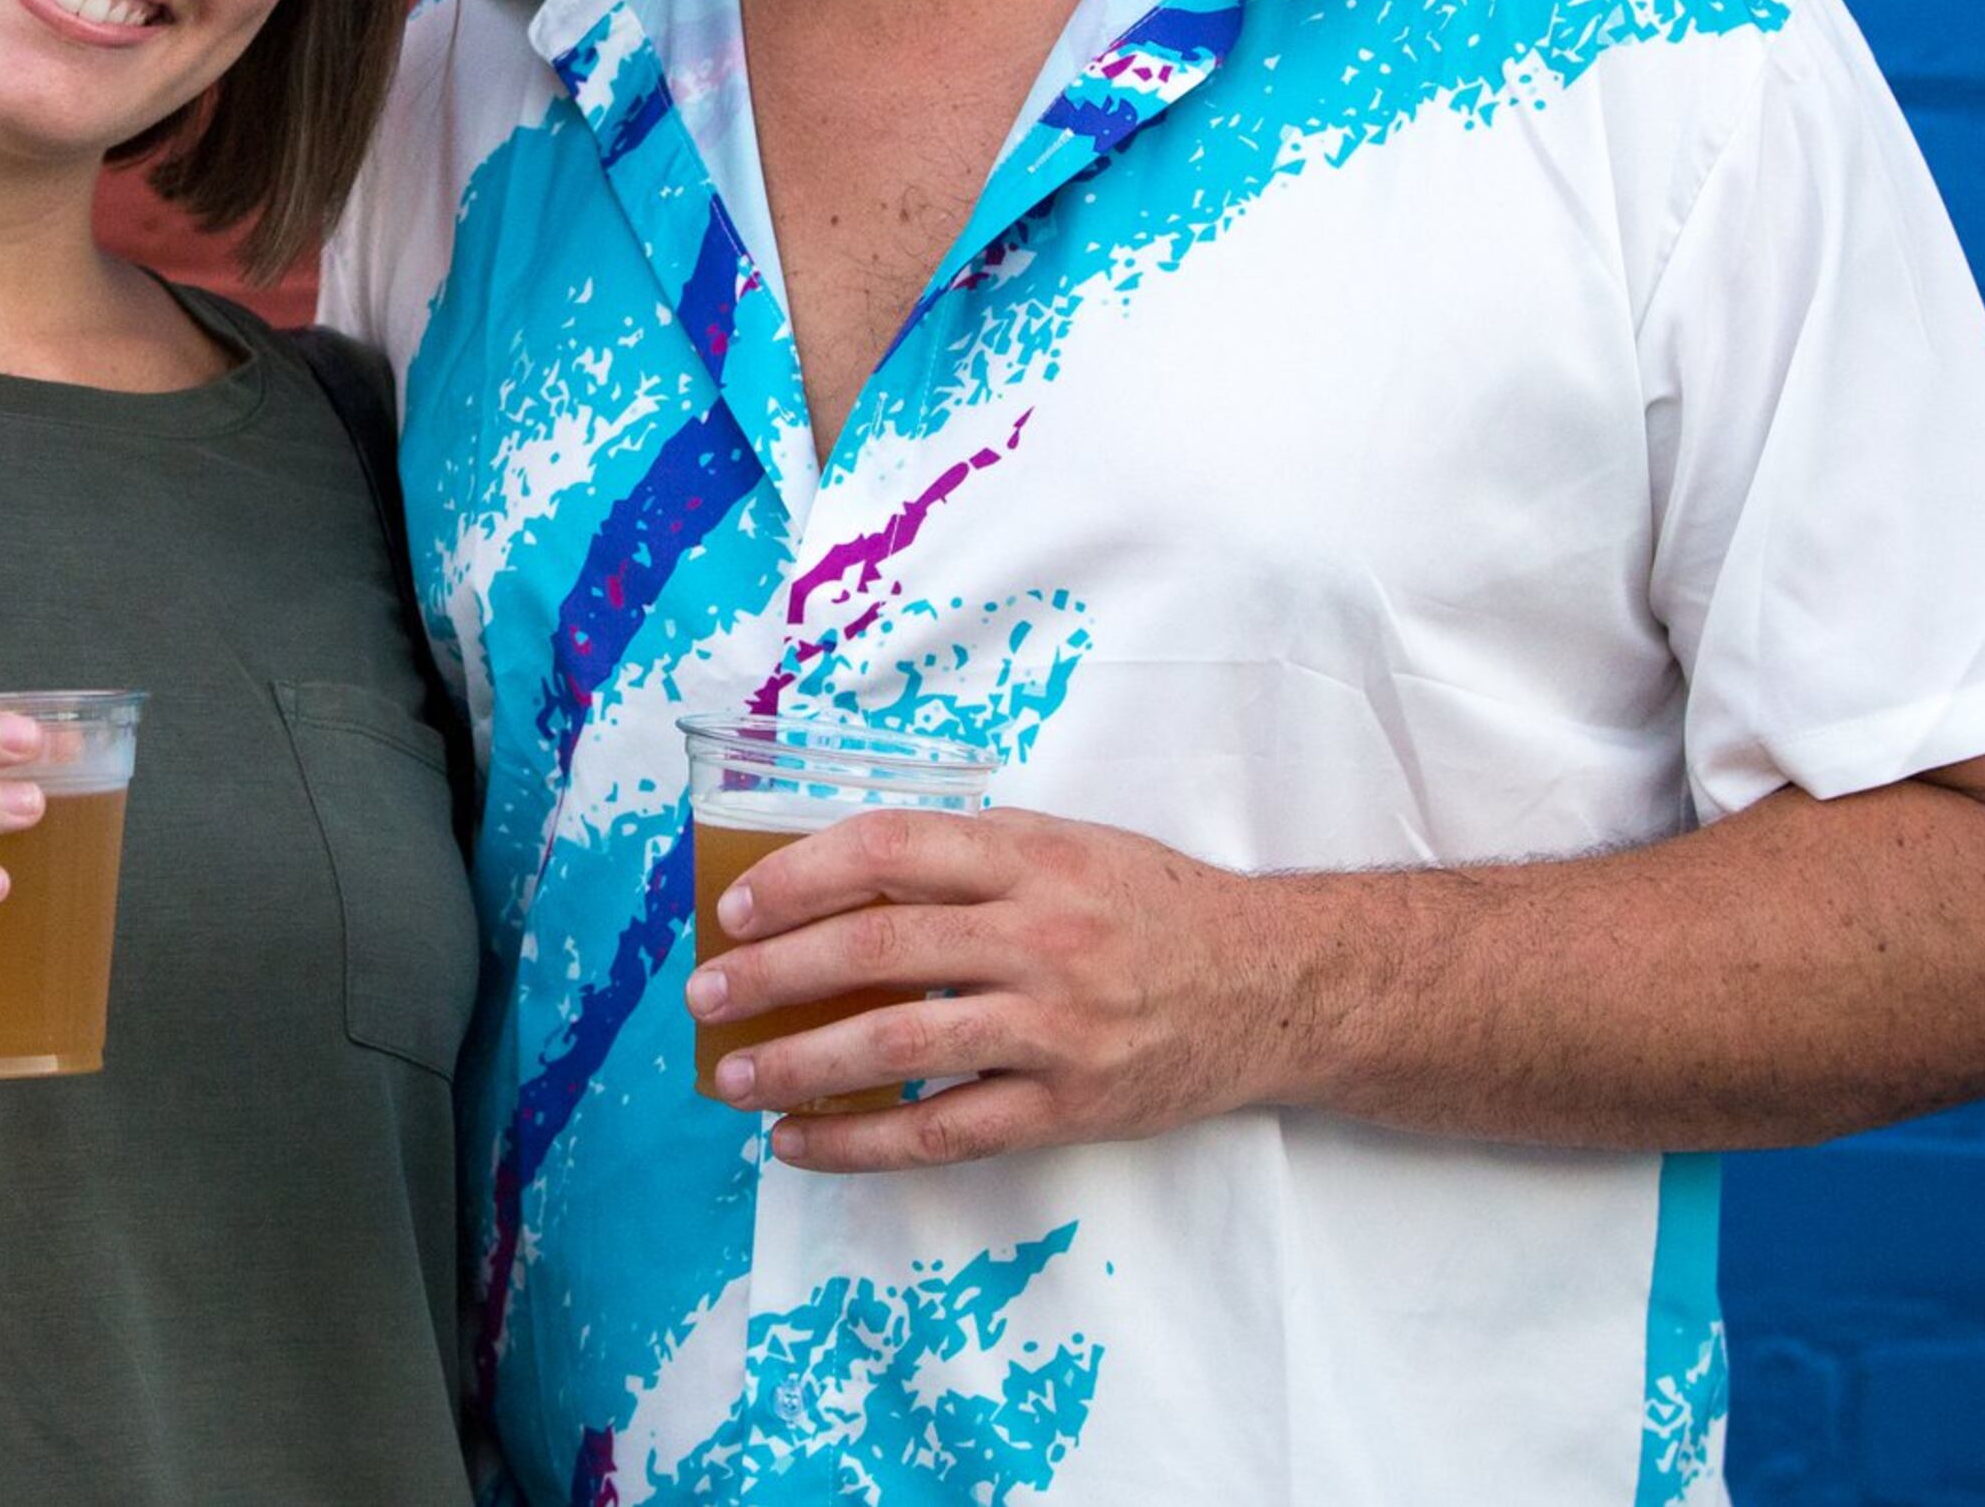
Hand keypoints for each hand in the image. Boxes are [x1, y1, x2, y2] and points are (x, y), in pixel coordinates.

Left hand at [684, 805, 1298, 1170]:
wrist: (1278, 985)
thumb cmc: (1153, 907)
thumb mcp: (1068, 845)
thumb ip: (969, 856)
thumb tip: (833, 879)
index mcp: (1031, 854)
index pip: (890, 850)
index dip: (801, 875)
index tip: (737, 907)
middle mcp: (1040, 933)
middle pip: (878, 946)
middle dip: (774, 971)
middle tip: (706, 994)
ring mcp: (1056, 1025)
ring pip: (898, 1042)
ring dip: (799, 1061)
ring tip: (732, 1076)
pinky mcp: (1069, 1104)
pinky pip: (943, 1129)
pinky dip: (860, 1139)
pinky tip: (800, 1141)